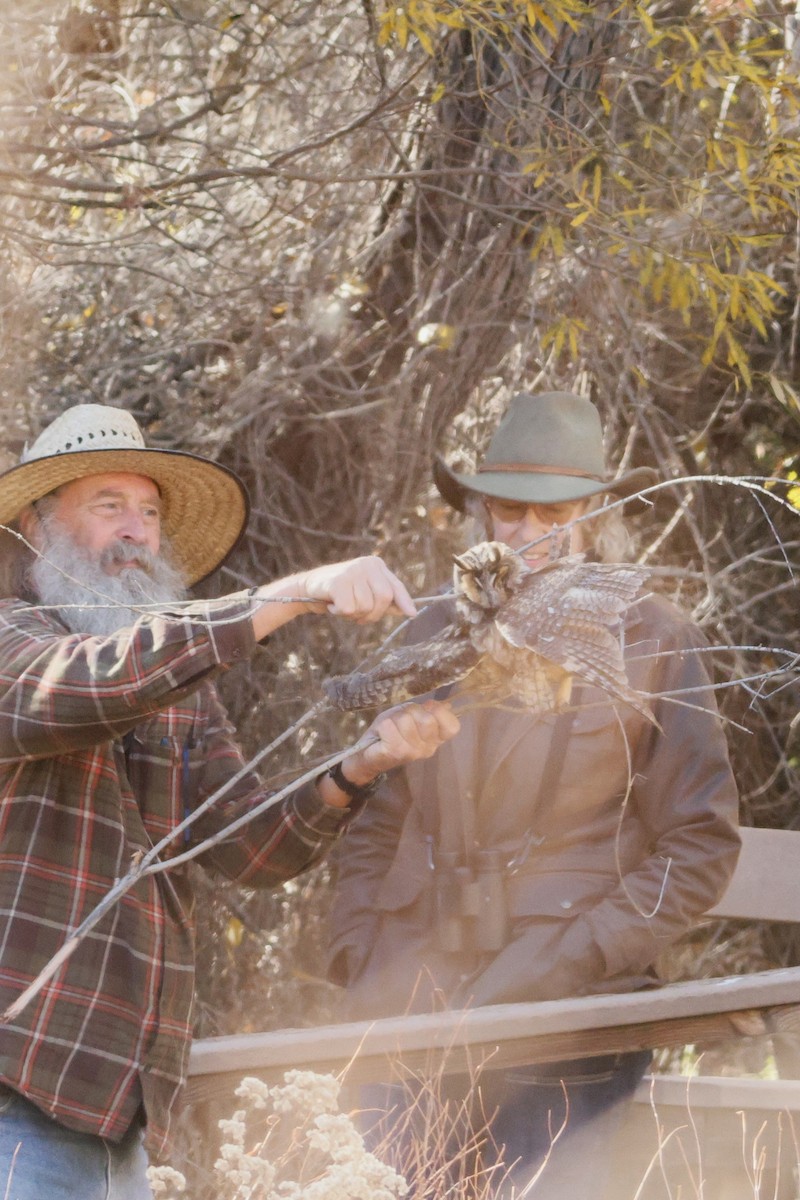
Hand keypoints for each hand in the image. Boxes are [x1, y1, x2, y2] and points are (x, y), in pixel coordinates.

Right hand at [299, 556, 416, 622]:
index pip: (395, 586)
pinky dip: (340, 613)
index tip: (412, 614)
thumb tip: (409, 611)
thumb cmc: (341, 593)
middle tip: (358, 616)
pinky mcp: (338, 581)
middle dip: (373, 614)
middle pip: (384, 598)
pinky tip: (333, 604)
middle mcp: (366, 564)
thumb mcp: (365, 593)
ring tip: (343, 606)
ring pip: (366, 606)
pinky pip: (349, 609)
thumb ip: (385, 599)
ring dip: (354, 614)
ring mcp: (352, 571)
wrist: (309, 588)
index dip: (404, 601)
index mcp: (376, 565)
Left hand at [318, 700, 459, 806]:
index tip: (425, 711)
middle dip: (411, 712)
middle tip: (401, 721)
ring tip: (391, 728)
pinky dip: (384, 725)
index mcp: (436, 739)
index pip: (453, 726)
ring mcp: (413, 752)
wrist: (366, 753)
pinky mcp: (396, 752)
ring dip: (395, 719)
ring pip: (407, 720)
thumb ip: (427, 710)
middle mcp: (429, 748)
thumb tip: (443, 704)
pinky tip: (383, 733)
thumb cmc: (391, 732)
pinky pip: (391, 726)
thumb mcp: (411, 716)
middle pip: (427, 718)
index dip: (440, 713)